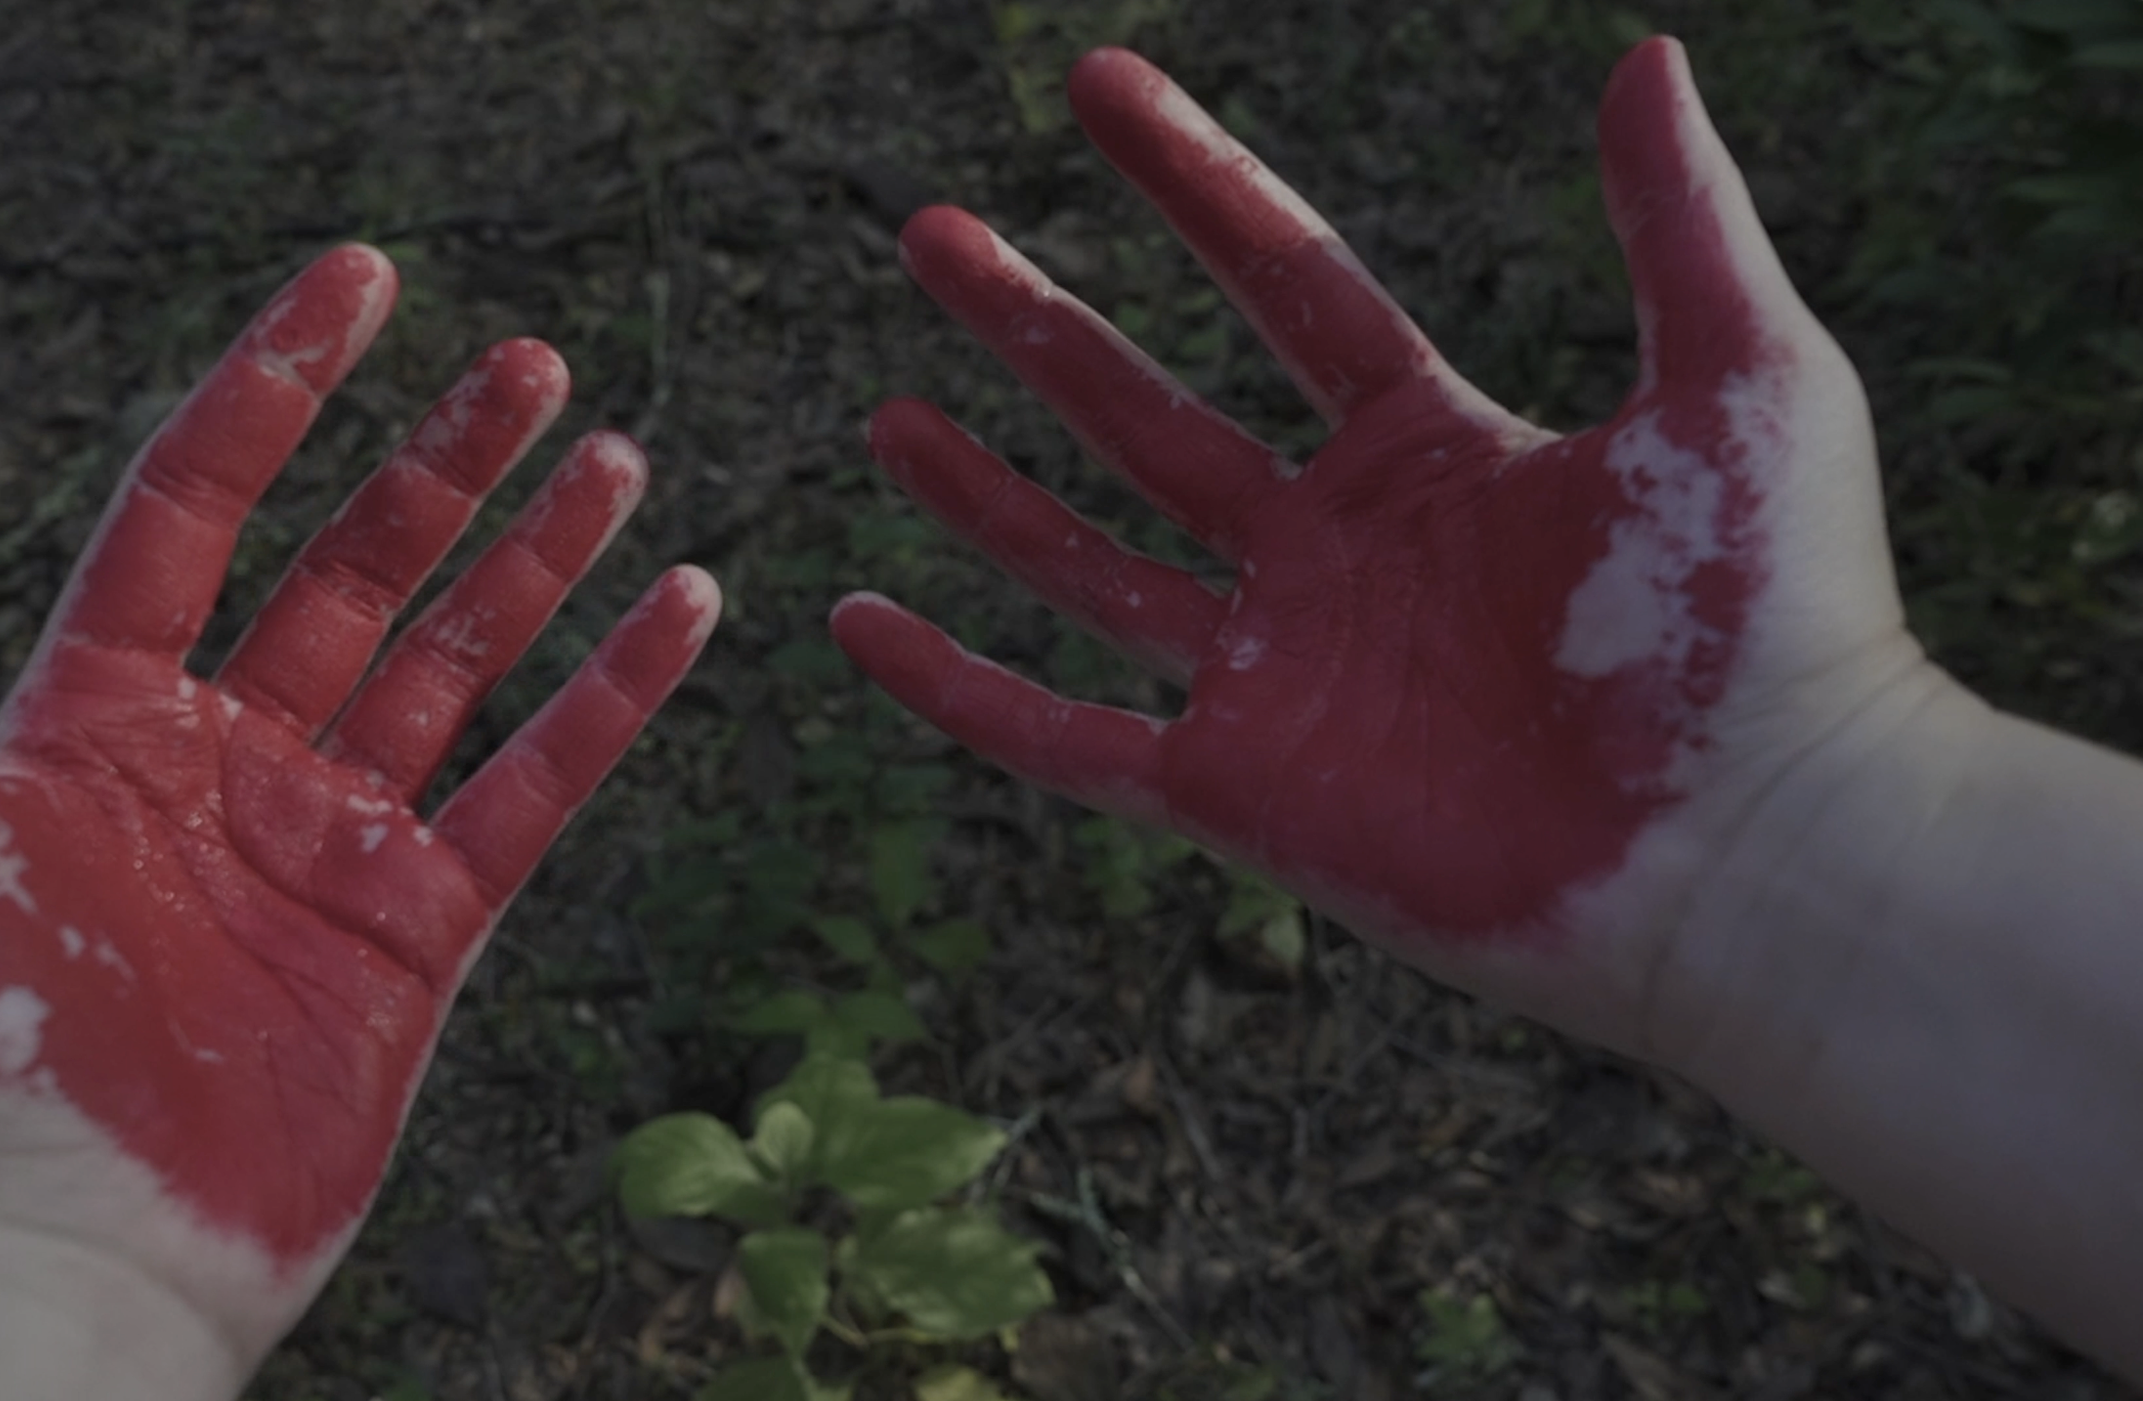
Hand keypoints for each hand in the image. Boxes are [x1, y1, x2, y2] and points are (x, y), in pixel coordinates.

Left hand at [0, 245, 717, 1378]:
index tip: (367, 276)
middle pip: (354, 565)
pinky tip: (684, 606)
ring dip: (541, 556)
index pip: (201, 500)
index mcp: (94, 710)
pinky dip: (615, 695)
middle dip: (444, 459)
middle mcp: (221, 759)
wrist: (41, 1251)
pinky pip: (539, 787)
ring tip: (618, 454)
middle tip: (534, 360)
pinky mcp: (418, 932)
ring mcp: (328, 843)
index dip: (281, 381)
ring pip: (459, 661)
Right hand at [832, 40, 1942, 1055]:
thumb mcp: (1742, 381)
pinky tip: (856, 622)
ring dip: (982, 488)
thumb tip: (1644, 55)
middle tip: (930, 234)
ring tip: (885, 410)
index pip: (1283, 284)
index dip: (1191, 181)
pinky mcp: (1237, 793)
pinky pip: (1058, 735)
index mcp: (1439, 454)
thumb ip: (1677, 222)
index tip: (1094, 82)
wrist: (1761, 852)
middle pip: (1147, 412)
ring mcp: (1279, 676)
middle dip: (1037, 322)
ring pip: (1086, 562)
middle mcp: (1338, 556)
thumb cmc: (1777, 623)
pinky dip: (952, 686)